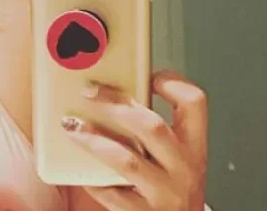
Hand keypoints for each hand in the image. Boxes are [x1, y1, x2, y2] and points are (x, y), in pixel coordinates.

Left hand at [61, 70, 208, 210]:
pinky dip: (92, 179)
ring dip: (94, 138)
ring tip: (71, 125)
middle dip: (116, 103)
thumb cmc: (170, 188)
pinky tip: (78, 169)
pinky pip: (112, 193)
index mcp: (193, 146)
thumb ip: (150, 129)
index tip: (147, 75)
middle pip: (153, 126)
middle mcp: (184, 168)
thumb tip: (109, 92)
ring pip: (127, 159)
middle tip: (89, 91)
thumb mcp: (173, 157)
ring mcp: (165, 192)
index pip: (194, 103)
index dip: (172, 82)